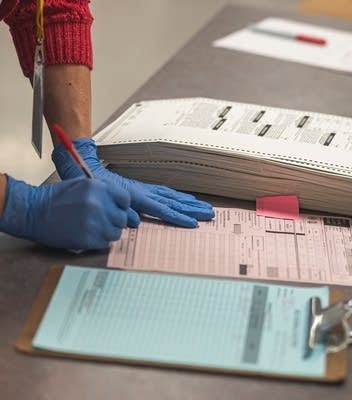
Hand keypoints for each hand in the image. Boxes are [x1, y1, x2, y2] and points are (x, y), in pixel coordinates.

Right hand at [0, 176, 128, 249]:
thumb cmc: (55, 198)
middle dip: (114, 221)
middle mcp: (99, 204)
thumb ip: (104, 193)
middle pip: (122, 218)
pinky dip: (99, 242)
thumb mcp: (82, 185)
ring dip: (107, 232)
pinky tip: (87, 235)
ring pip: (116, 232)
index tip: (115, 209)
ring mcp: (94, 222)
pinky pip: (105, 243)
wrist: (32, 211)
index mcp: (98, 188)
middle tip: (102, 221)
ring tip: (93, 228)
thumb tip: (123, 206)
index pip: (126, 200)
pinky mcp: (88, 239)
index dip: (121, 206)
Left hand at [52, 138, 213, 227]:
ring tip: (206, 208)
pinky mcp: (140, 190)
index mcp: (134, 194)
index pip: (161, 208)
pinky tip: (187, 201)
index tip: (193, 224)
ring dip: (189, 203)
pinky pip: (164, 194)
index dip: (178, 217)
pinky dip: (178, 197)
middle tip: (210, 214)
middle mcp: (142, 191)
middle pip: (173, 201)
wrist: (80, 164)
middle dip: (192, 208)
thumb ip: (114, 208)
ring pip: (171, 197)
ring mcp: (142, 190)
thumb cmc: (86, 181)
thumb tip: (133, 220)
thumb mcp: (98, 197)